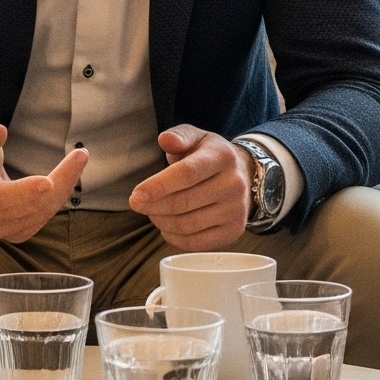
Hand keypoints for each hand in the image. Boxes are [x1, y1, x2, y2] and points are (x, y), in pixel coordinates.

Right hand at [0, 123, 87, 242]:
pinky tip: (67, 177)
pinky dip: (60, 197)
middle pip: (29, 205)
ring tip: (78, 160)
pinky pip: (44, 217)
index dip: (24, 191)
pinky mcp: (17, 234)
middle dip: (60, 181)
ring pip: (42, 212)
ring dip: (65, 187)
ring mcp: (1, 230)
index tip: (48, 180)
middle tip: (81, 155)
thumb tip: (0, 133)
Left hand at [129, 125, 249, 251]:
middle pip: (183, 202)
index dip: (159, 186)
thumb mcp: (196, 138)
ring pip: (186, 225)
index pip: (187, 174)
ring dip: (160, 221)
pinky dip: (173, 237)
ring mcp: (236, 210)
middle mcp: (233, 184)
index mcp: (222, 157)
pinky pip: (194, 243)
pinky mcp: (233, 231)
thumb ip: (179, 136)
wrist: (244, 176)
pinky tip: (166, 226)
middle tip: (137, 203)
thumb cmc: (210, 156)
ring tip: (152, 211)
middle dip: (153, 206)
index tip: (136, 195)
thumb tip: (165, 140)